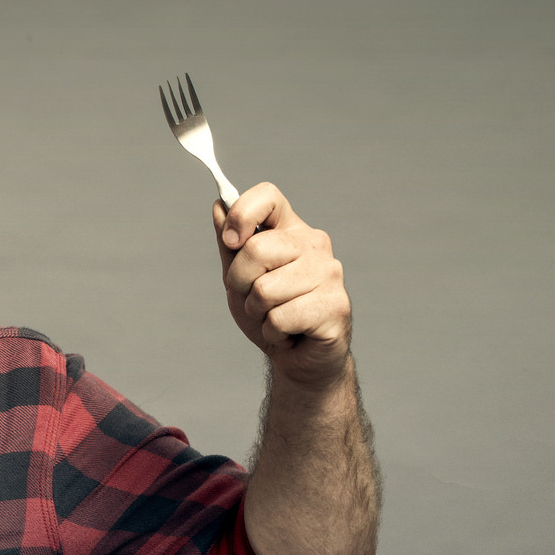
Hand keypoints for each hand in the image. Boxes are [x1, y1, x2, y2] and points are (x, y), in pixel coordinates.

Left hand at [213, 183, 351, 389]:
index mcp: (291, 230)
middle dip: (240, 283)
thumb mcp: (239, 278)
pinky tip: (290, 333)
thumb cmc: (269, 313)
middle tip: (256, 299)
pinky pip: (280, 318)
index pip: (268, 196)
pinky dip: (273, 332)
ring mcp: (329, 273)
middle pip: (256, 249)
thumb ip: (230, 245)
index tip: (231, 243)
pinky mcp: (335, 305)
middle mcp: (314, 245)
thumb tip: (219, 205)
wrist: (298, 358)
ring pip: (264, 290)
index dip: (242, 214)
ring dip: (258, 313)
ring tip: (276, 317)